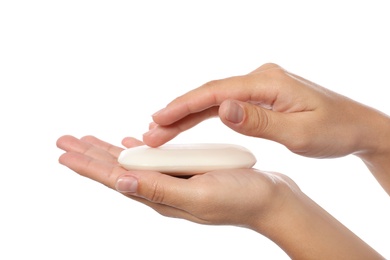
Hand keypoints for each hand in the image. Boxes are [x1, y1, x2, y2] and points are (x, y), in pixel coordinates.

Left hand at [56, 135, 382, 258]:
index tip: (64, 152)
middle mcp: (162, 191)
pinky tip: (132, 145)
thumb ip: (158, 190)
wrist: (272, 201)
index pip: (114, 179)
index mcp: (160, 196)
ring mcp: (175, 182)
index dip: (88, 165)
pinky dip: (140, 151)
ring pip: (133, 164)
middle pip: (117, 171)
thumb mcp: (198, 196)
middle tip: (66, 142)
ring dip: (110, 152)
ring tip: (90, 142)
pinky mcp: (187, 174)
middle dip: (90, 155)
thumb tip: (119, 183)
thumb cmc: (241, 199)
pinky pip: (155, 161)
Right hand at [144, 63, 389, 159]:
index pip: (216, 93)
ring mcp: (259, 86)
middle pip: (210, 94)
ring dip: (187, 115)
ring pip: (214, 100)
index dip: (184, 105)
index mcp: (269, 82)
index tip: (158, 118)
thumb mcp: (299, 133)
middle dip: (178, 112)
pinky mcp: (260, 95)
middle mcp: (260, 78)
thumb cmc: (333, 130)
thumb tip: (222, 108)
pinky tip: (188, 123)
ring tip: (161, 130)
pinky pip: (226, 104)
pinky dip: (205, 115)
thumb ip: (258, 120)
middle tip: (151, 131)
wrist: (356, 125)